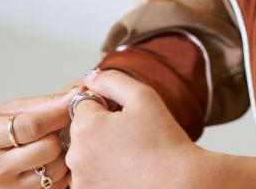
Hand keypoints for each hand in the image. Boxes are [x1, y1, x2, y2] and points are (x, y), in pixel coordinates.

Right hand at [0, 82, 83, 187]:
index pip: (32, 126)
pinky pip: (56, 185)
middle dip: (57, 134)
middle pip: (48, 149)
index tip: (75, 102)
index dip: (58, 113)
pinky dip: (60, 171)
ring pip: (55, 169)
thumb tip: (76, 94)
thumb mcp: (8, 111)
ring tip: (51, 144)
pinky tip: (49, 160)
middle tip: (56, 127)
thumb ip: (41, 104)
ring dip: (61, 154)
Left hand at [65, 69, 203, 188]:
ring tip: (131, 159)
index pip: (85, 104)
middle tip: (132, 139)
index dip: (108, 108)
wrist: (180, 184)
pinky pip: (91, 176)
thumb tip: (90, 77)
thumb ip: (111, 80)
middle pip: (82, 131)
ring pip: (86, 155)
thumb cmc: (164, 141)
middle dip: (102, 131)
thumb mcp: (142, 96)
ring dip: (101, 154)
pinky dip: (104, 174)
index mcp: (85, 126)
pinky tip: (126, 174)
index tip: (127, 120)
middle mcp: (75, 156)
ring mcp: (80, 181)